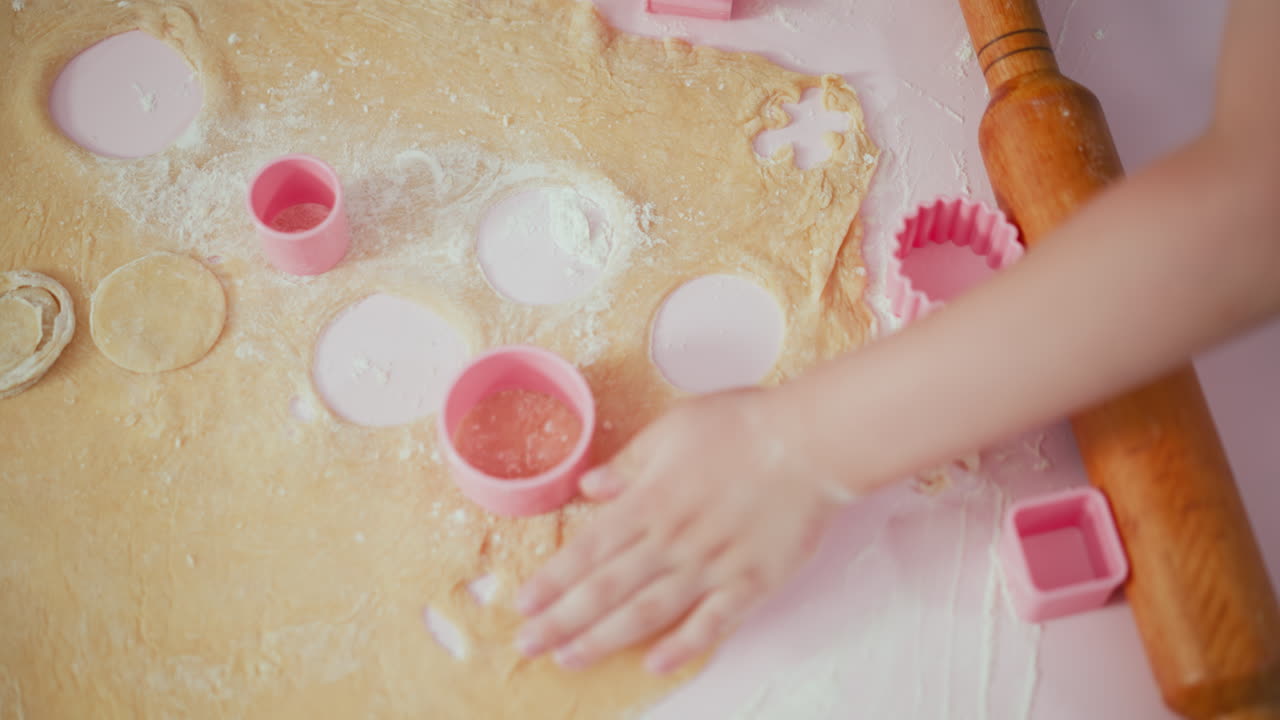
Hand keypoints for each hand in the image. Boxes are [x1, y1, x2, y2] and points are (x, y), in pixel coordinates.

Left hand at [514, 388, 847, 673]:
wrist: (811, 442)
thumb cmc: (743, 427)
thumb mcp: (673, 428)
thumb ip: (629, 463)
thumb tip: (590, 487)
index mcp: (649, 502)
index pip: (587, 551)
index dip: (552, 581)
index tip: (522, 605)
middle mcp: (672, 541)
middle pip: (606, 590)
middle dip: (562, 621)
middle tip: (528, 646)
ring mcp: (711, 566)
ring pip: (647, 613)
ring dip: (604, 640)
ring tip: (569, 659)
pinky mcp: (751, 582)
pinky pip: (712, 623)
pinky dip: (682, 647)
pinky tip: (655, 665)